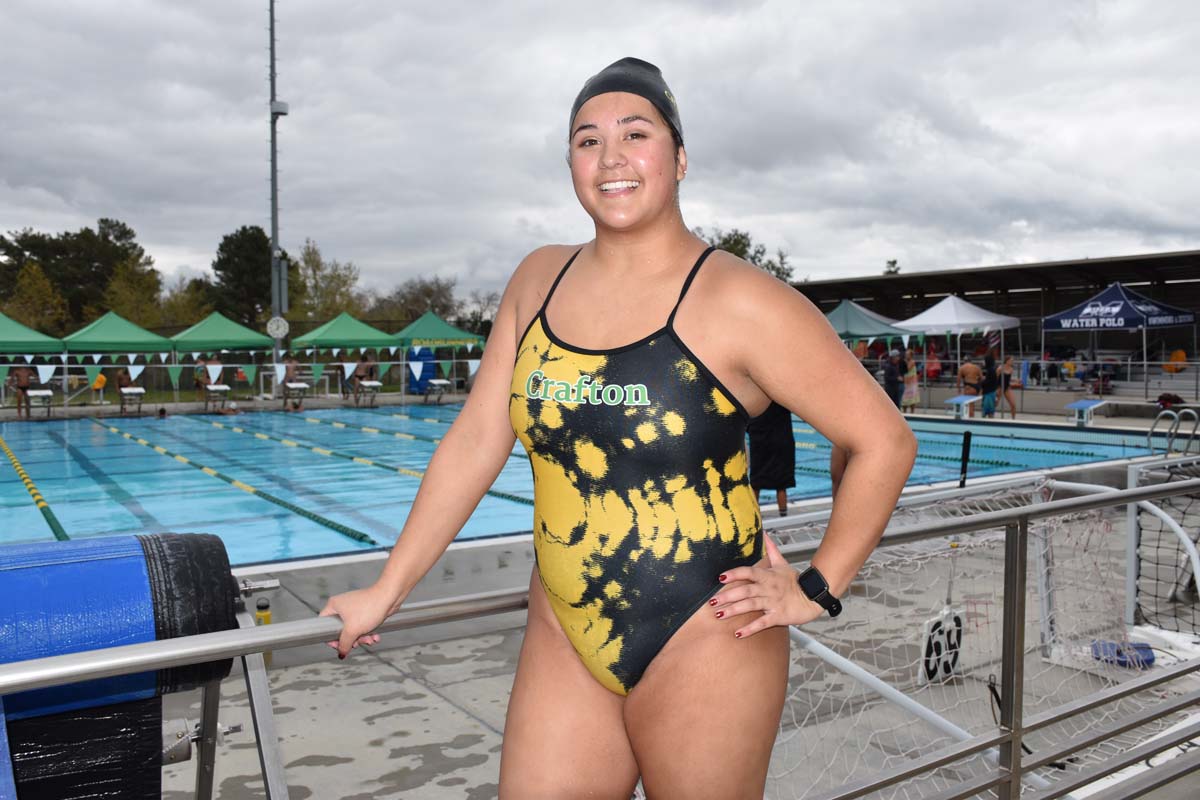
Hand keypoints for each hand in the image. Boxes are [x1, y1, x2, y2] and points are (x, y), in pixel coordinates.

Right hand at [318, 584, 395, 658]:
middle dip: (351, 640)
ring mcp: (354, 608)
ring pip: (353, 629)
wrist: (389, 597)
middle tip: (357, 644)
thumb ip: (344, 644)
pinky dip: (368, 632)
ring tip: (370, 640)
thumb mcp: (352, 630)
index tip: (338, 645)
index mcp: (334, 606)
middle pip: (340, 630)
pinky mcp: (365, 610)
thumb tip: (341, 652)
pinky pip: (363, 625)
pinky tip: (375, 637)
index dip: (329, 637)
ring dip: (362, 638)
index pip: (324, 624)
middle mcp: (342, 605)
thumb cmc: (369, 608)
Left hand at [711, 535, 826, 638]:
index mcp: (767, 575)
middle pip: (745, 590)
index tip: (720, 577)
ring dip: (734, 610)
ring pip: (751, 605)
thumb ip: (771, 549)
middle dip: (728, 596)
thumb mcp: (782, 563)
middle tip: (712, 602)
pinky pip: (763, 622)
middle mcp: (768, 588)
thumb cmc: (795, 581)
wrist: (813, 596)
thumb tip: (764, 533)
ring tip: (719, 616)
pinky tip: (739, 633)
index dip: (734, 574)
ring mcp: (773, 602)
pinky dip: (751, 628)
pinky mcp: (779, 615)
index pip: (748, 572)